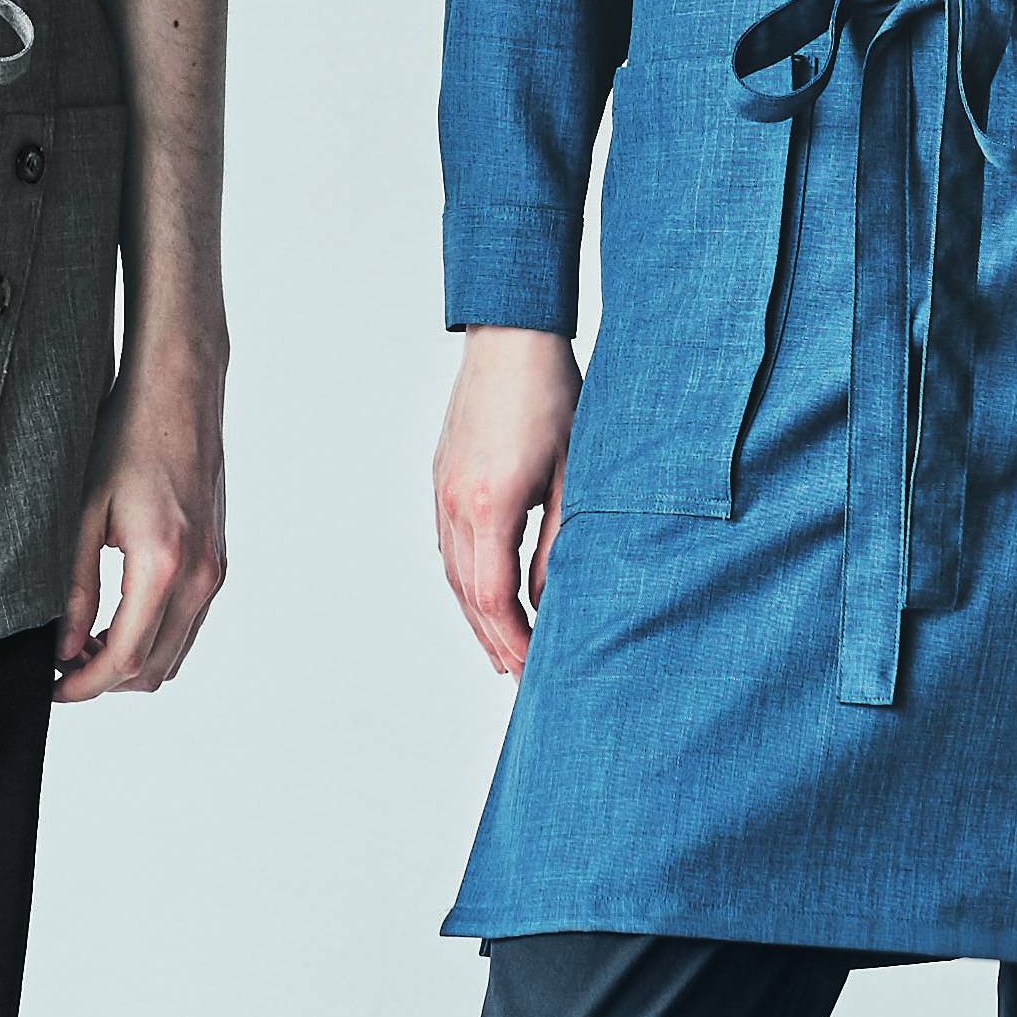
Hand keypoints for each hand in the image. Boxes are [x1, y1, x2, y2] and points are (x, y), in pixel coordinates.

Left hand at [56, 341, 226, 698]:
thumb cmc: (127, 438)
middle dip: (104, 680)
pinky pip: (188, 624)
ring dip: (130, 662)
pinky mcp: (217, 560)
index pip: (124, 658)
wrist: (178, 392)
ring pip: (175, 653)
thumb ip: (75, 586)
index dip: (84, 685)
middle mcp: (199, 576)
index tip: (52, 688)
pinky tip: (116, 618)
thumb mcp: (83, 512)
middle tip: (60, 665)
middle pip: (154, 669)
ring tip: (83, 643)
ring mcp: (214, 570)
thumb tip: (64, 645)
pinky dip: (153, 638)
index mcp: (163, 566)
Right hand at [434, 327, 579, 676]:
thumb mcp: (574, 474)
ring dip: (477, 618)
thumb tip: (550, 602)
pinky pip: (448, 547)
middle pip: (468, 595)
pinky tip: (482, 597)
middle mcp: (455, 504)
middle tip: (518, 679)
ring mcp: (442, 491)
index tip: (533, 671)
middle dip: (494, 642)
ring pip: (453, 575)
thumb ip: (561, 544)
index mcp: (489, 505)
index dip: (513, 642)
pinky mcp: (442, 478)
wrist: (509, 337)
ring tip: (501, 652)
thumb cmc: (553, 396)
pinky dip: (465, 583)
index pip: (494, 597)